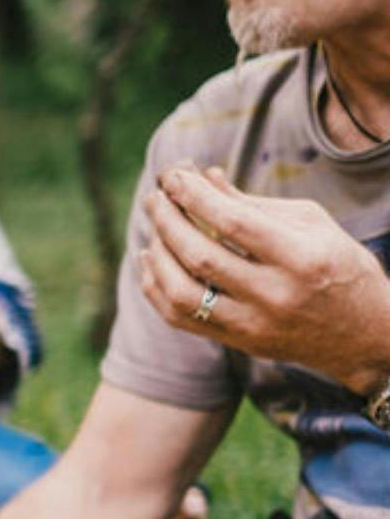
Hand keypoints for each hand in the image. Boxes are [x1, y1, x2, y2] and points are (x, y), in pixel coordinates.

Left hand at [141, 166, 389, 392]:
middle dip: (169, 222)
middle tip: (155, 198)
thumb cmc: (339, 266)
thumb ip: (255, 204)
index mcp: (301, 258)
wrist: (365, 335)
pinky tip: (154, 262)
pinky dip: (157, 288)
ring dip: (158, 256)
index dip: (197, 197)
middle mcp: (274, 295)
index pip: (234, 223)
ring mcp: (253, 324)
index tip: (174, 176)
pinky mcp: (238, 342)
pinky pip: (180, 318)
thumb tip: (205, 178)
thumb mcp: (312, 225)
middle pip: (201, 257)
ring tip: (154, 228)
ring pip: (182, 293)